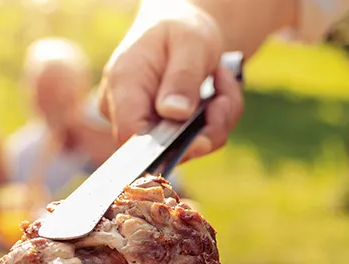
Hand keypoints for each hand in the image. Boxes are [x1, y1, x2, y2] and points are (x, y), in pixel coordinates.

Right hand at [98, 0, 244, 159]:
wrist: (183, 30)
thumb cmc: (181, 29)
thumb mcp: (190, 43)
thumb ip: (182, 77)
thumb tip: (174, 113)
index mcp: (123, 84)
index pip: (130, 135)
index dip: (164, 146)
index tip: (203, 138)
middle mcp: (125, 110)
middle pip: (162, 148)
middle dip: (206, 130)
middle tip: (225, 97)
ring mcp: (143, 124)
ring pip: (185, 148)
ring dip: (216, 123)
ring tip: (223, 81)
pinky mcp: (164, 133)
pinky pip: (195, 143)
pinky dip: (216, 122)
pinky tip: (220, 92)